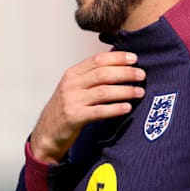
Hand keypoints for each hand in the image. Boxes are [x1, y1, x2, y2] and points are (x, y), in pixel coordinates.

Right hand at [29, 51, 145, 163]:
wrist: (47, 133)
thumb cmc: (66, 108)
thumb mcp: (74, 87)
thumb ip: (92, 77)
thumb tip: (121, 67)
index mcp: (72, 73)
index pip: (97, 59)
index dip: (117, 57)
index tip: (134, 59)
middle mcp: (71, 84)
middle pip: (103, 73)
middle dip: (125, 73)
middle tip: (142, 75)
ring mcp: (71, 100)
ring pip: (103, 91)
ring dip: (124, 91)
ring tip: (140, 92)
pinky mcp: (74, 117)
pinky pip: (99, 111)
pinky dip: (115, 109)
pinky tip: (127, 108)